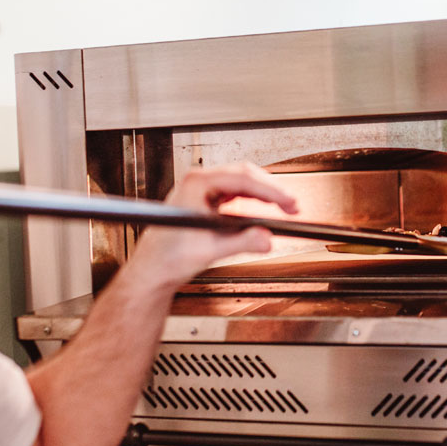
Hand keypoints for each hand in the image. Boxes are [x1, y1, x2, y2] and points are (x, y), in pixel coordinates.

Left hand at [127, 162, 297, 290]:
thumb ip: (241, 243)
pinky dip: (254, 201)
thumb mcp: (209, 251)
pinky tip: (266, 210)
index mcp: (196, 184)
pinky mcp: (206, 201)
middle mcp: (198, 182)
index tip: (288, 202)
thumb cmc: (167, 257)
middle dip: (272, 190)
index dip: (270, 190)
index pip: (243, 179)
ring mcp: (202, 190)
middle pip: (245, 175)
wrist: (153, 269)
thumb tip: (267, 238)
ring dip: (264, 194)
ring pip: (242, 183)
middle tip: (292, 205)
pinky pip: (236, 194)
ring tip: (285, 207)